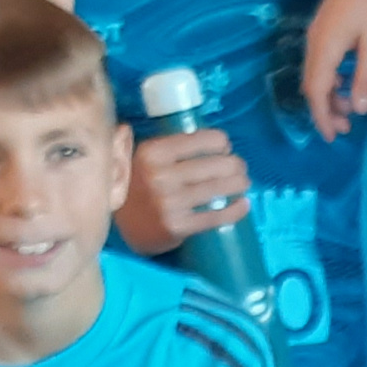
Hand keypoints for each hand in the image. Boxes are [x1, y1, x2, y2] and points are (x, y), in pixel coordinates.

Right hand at [117, 127, 254, 259]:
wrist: (121, 225)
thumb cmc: (139, 186)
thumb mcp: (145, 157)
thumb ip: (172, 146)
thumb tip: (215, 139)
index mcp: (154, 152)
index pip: (202, 140)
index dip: (221, 143)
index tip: (226, 148)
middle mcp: (161, 175)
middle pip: (216, 164)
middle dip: (235, 165)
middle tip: (240, 168)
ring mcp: (169, 203)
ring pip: (219, 188)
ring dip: (239, 184)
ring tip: (243, 183)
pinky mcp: (178, 226)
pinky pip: (215, 216)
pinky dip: (235, 210)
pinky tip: (244, 204)